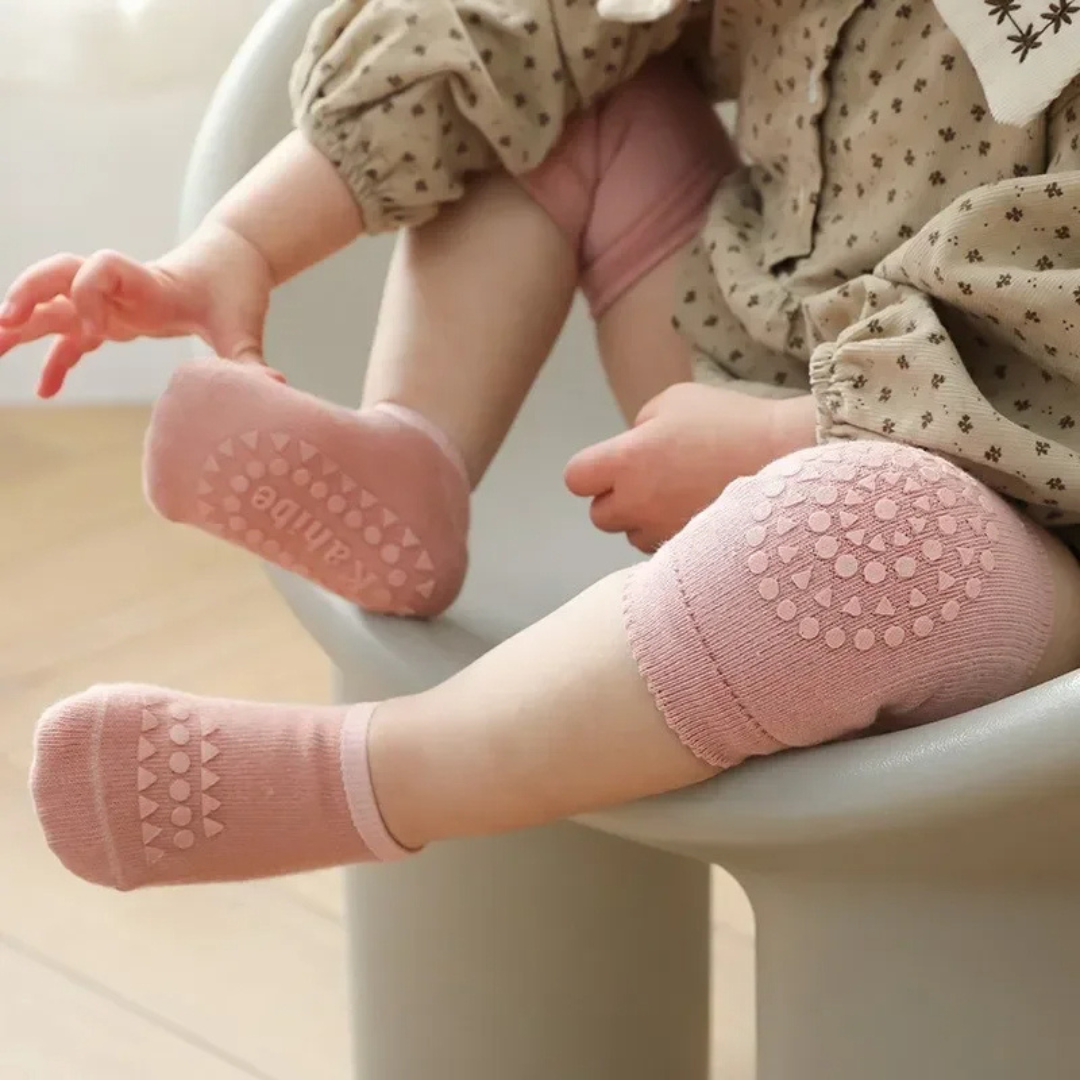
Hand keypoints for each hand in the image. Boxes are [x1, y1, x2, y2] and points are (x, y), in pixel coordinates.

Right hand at [0, 222, 281, 397]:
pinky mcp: (112, 320)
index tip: (99, 333)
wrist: (231, 265)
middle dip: (27, 296)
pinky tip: (44, 392)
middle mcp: (118, 289)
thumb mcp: (244, 325)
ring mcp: (110, 303)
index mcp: (146, 281)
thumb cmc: (235, 289)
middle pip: (56, 277)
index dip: (88, 293)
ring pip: (53, 306)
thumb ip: (250, 358)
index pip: (97, 267)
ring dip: (20, 324)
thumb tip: (275, 386)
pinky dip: (55, 361)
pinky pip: (72, 338)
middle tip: (5, 324)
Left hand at [565, 383, 815, 552]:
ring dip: (646, 521)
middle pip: (600, 516)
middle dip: (617, 501)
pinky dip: (674, 538)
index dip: (591, 472)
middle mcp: (638, 504)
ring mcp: (663, 533)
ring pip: (633, 537)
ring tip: (682, 498)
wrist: (790, 459)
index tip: (614, 464)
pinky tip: (699, 516)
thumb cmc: (731, 423)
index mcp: (627, 461)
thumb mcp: (676, 401)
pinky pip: (666, 550)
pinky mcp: (690, 554)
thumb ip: (641, 426)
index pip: (576, 479)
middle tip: (650, 482)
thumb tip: (633, 447)